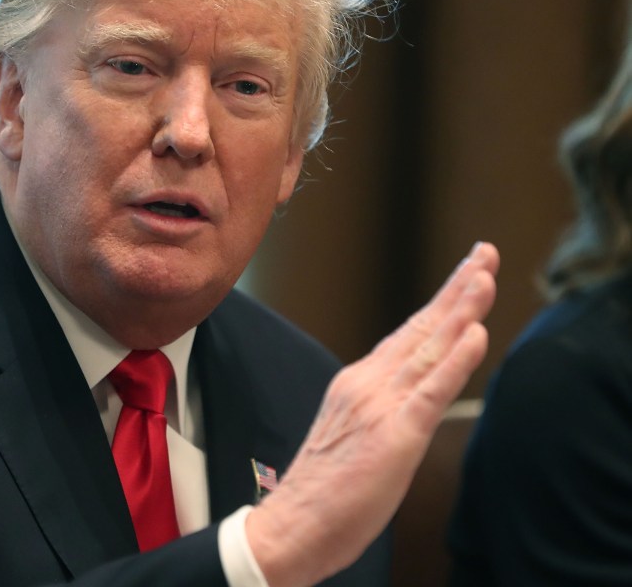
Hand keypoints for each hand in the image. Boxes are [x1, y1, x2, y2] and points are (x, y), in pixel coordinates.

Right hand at [246, 242, 498, 586]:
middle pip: (421, 328)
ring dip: (461, 309)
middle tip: (485, 253)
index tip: (466, 274)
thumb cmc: (325, 488)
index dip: (442, 303)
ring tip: (485, 275)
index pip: (409, 334)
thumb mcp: (355, 433)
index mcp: (360, 382)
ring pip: (428, 349)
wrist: (292, 524)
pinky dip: (456, 360)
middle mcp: (369, 384)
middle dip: (457, 288)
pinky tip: (475, 333)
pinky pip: (430, 392)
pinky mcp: (393, 435)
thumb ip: (381, 405)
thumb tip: (410, 392)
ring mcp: (381, 406)